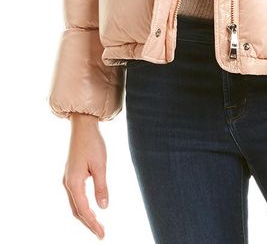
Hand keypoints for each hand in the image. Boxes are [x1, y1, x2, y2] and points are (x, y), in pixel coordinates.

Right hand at [62, 113, 107, 239]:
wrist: (82, 128)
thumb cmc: (93, 144)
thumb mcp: (101, 165)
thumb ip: (101, 187)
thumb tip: (103, 207)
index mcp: (74, 182)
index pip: (83, 210)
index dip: (92, 223)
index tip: (102, 234)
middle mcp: (68, 183)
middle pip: (76, 211)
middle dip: (88, 223)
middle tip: (101, 233)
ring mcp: (68, 179)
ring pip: (75, 205)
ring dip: (85, 216)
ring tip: (97, 225)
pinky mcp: (71, 175)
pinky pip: (75, 197)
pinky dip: (82, 207)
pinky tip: (90, 209)